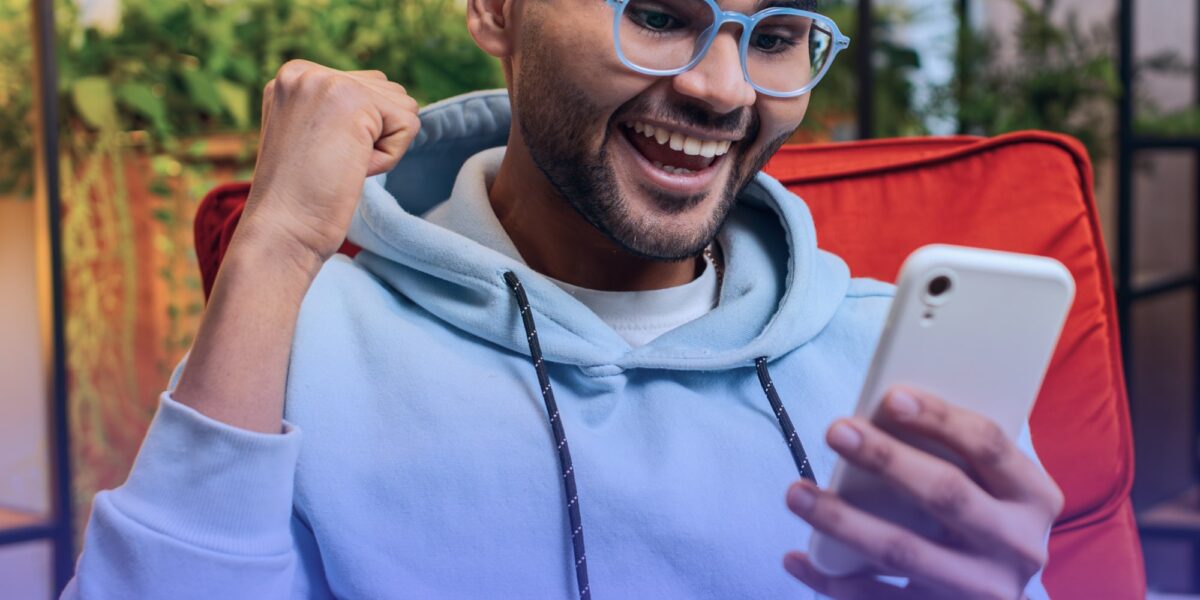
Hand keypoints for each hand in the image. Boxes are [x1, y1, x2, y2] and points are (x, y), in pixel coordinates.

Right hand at [233, 60, 420, 275]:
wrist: (282, 231)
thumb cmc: (301, 200)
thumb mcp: (314, 138)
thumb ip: (342, 111)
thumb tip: (399, 105)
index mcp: (292, 78)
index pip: (367, 88)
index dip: (362, 133)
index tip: (321, 157)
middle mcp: (303, 72)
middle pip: (388, 92)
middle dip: (375, 137)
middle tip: (331, 164)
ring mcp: (325, 81)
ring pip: (402, 106)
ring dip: (383, 147)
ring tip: (339, 165)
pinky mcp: (352, 99)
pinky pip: (408, 125)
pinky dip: (389, 158)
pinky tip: (351, 169)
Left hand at [783, 387, 1062, 599]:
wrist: (995, 594)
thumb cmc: (982, 516)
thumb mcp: (988, 483)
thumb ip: (953, 451)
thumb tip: (883, 408)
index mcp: (1034, 496)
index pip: (989, 445)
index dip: (940, 418)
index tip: (891, 397)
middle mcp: (1019, 546)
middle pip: (946, 494)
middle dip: (886, 459)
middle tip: (835, 430)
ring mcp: (984, 591)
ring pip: (905, 551)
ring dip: (844, 520)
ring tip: (797, 492)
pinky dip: (834, 580)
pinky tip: (796, 557)